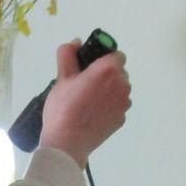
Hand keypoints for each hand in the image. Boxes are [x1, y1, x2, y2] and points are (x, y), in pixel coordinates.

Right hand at [35, 39, 131, 168]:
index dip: (103, 58)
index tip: (90, 66)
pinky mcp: (122, 119)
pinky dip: (109, 106)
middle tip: (84, 84)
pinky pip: (117, 106)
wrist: (67, 142)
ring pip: (119, 89)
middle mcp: (122, 84)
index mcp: (109, 70)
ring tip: (88, 101)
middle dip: (106, 74)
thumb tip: (76, 42)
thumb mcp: (62, 77)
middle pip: (119, 72)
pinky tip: (92, 114)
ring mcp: (124, 103)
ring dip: (109, 90)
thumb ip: (68, 54)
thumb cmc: (63, 107)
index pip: (116, 54)